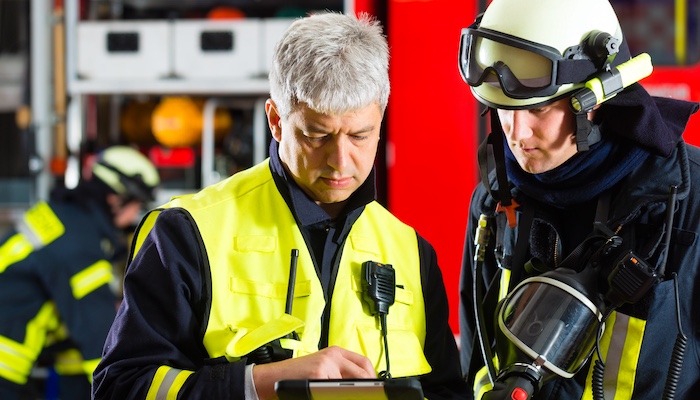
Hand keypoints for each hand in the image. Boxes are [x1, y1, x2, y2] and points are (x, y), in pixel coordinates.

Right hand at [252, 346, 375, 398]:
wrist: (272, 378)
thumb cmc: (296, 376)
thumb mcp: (321, 367)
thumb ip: (340, 372)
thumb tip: (362, 385)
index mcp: (335, 352)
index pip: (364, 363)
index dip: (371, 378)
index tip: (374, 389)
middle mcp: (333, 355)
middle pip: (362, 372)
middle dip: (366, 387)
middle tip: (366, 395)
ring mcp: (326, 364)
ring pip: (352, 382)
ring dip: (352, 392)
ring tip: (350, 396)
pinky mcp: (318, 374)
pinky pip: (335, 390)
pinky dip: (335, 396)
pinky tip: (330, 396)